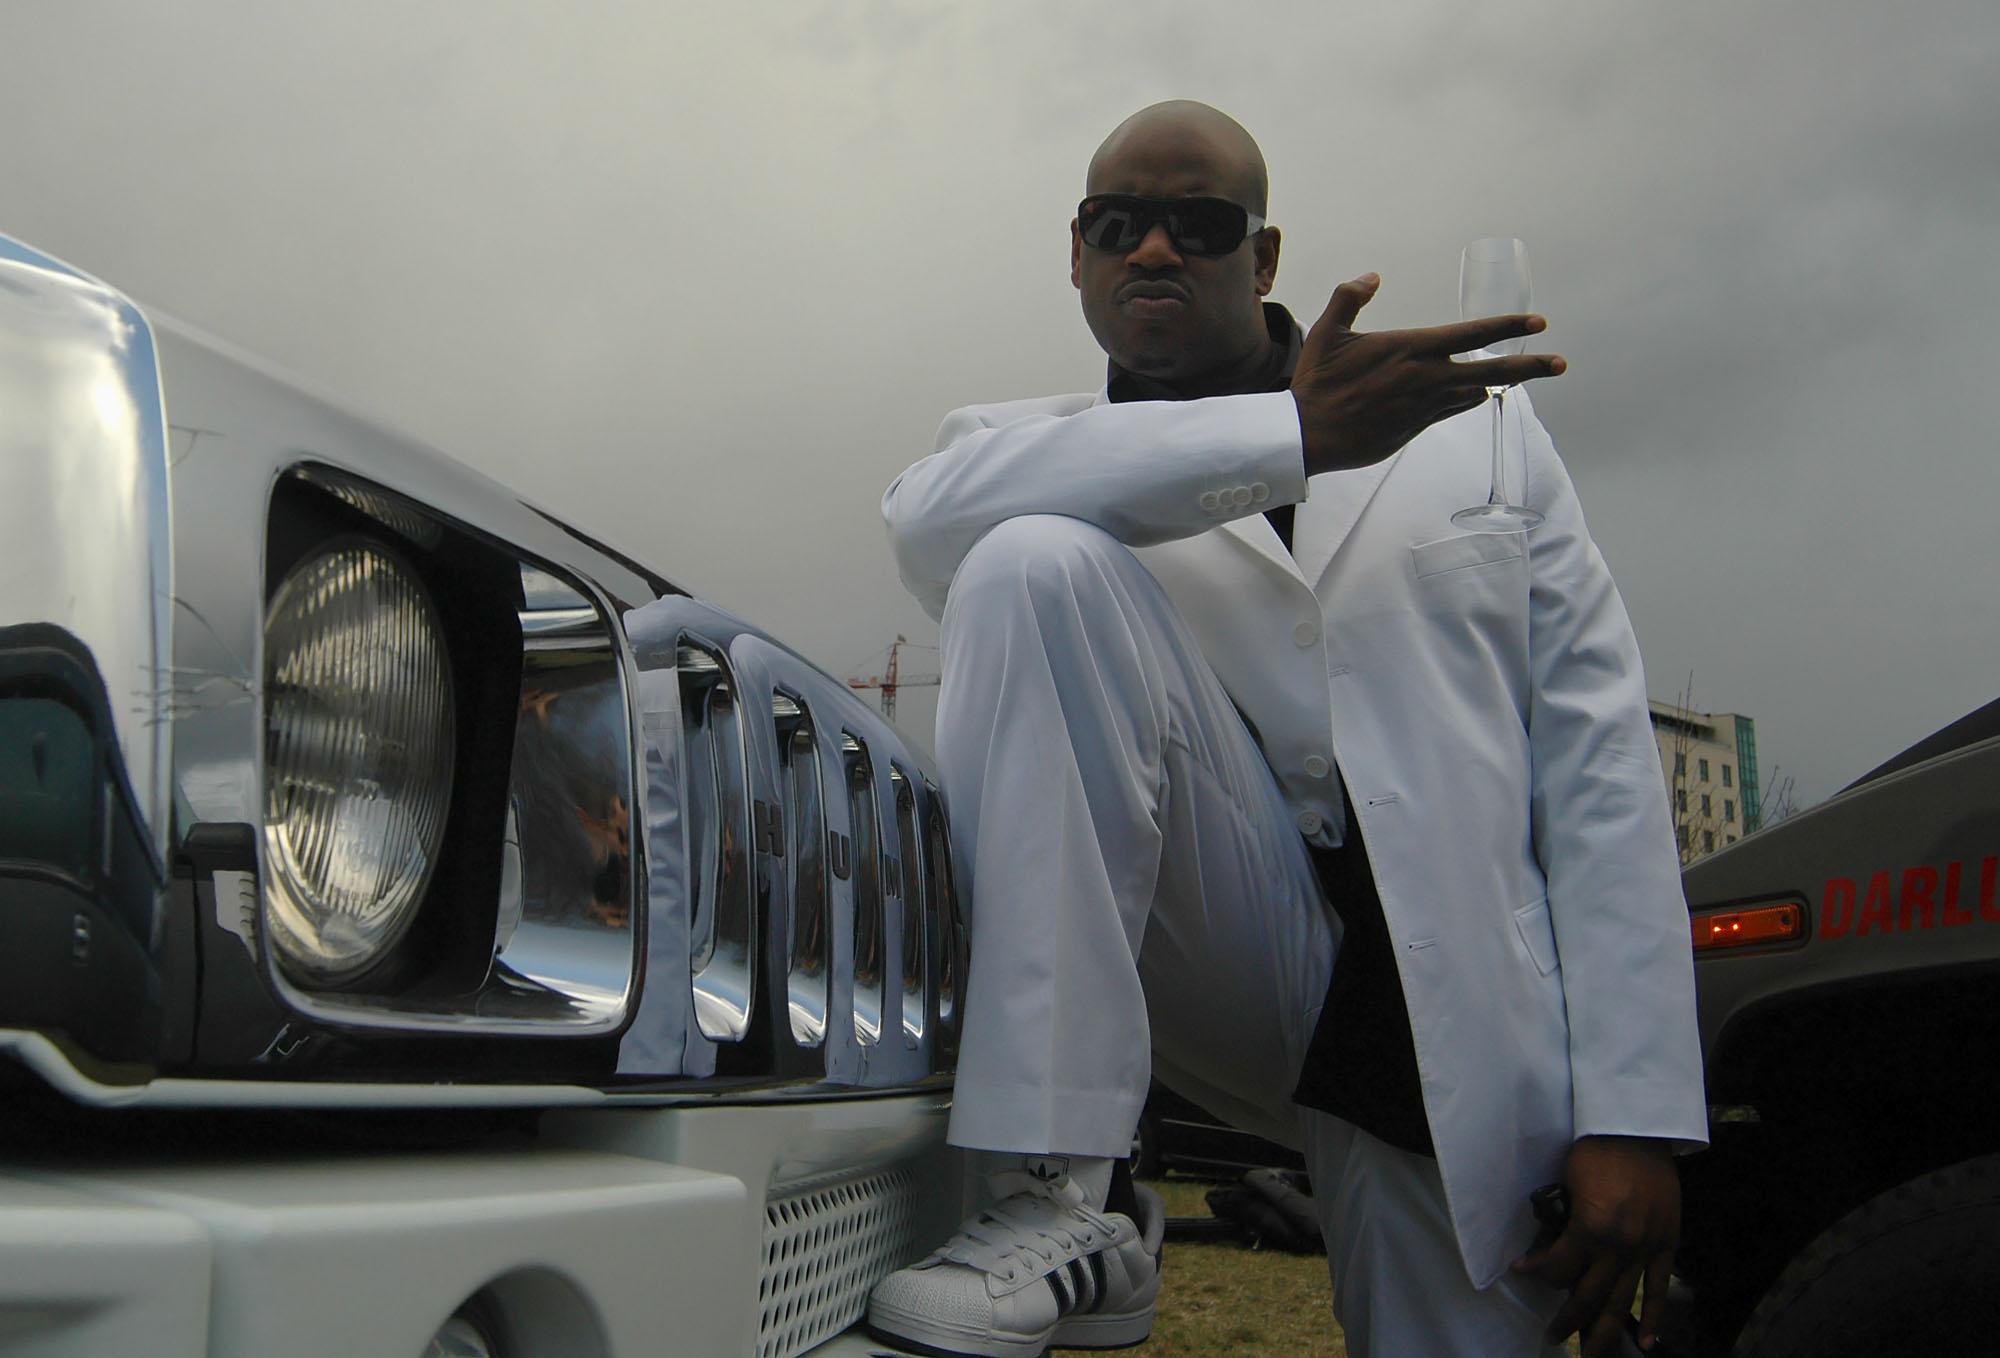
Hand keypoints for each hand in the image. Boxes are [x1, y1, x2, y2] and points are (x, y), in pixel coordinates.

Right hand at [1290, 273, 1565, 477]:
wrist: (1310, 434)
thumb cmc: (1318, 383)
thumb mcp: (1328, 332)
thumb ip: (1350, 298)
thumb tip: (1372, 277)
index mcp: (1411, 349)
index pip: (1472, 334)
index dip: (1508, 326)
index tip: (1538, 323)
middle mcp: (1426, 378)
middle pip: (1492, 370)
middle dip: (1530, 366)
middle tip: (1560, 363)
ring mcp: (1425, 406)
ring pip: (1473, 392)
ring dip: (1494, 382)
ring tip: (1514, 375)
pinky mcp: (1416, 428)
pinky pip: (1450, 410)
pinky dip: (1464, 400)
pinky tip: (1471, 394)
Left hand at [1512, 1135, 1680, 1355]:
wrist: (1638, 1128)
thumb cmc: (1595, 1148)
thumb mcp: (1566, 1183)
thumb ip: (1562, 1220)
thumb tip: (1551, 1246)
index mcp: (1591, 1228)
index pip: (1559, 1268)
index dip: (1537, 1272)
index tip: (1523, 1271)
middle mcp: (1620, 1246)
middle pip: (1589, 1295)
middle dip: (1568, 1320)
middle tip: (1553, 1336)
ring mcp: (1647, 1248)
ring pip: (1622, 1301)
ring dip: (1603, 1330)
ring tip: (1590, 1352)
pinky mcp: (1668, 1244)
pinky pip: (1660, 1288)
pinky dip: (1654, 1316)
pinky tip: (1645, 1341)